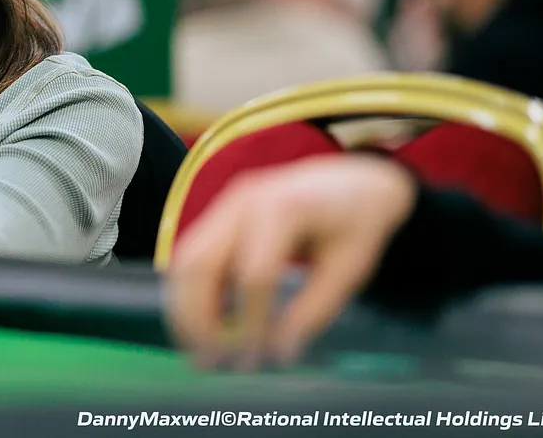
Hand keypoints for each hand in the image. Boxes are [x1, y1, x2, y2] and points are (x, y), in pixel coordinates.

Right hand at [165, 154, 417, 370]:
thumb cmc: (358, 224)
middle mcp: (243, 200)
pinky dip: (190, 291)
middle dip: (198, 317)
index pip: (252, 274)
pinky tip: (202, 322)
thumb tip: (279, 352)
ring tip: (196, 348)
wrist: (354, 181)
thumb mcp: (349, 269)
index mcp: (283, 208)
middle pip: (201, 263)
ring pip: (185, 259)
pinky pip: (192, 254)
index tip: (255, 359)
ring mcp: (226, 204)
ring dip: (184, 307)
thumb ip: (313, 310)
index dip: (250, 321)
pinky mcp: (219, 213)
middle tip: (207, 361)